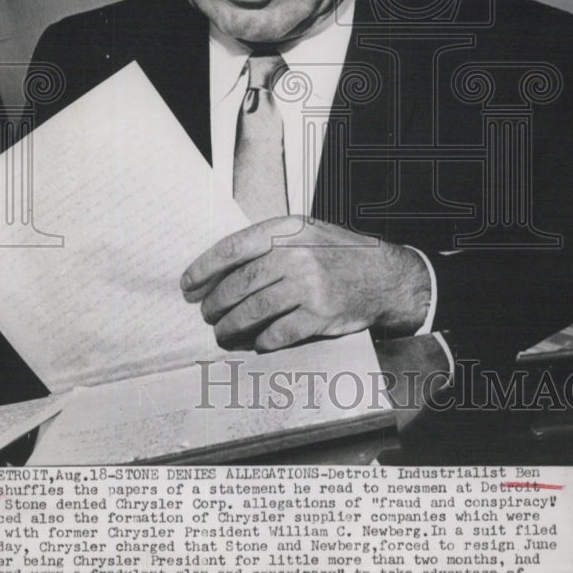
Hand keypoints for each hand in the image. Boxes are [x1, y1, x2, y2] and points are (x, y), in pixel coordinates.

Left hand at [181, 215, 431, 351]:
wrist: (384, 277)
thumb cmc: (337, 255)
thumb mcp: (304, 234)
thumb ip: (267, 245)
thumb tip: (219, 272)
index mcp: (287, 230)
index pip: (233, 248)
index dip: (204, 268)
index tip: (188, 285)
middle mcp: (296, 255)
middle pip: (239, 284)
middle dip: (215, 304)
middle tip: (206, 314)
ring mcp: (309, 286)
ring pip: (253, 312)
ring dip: (231, 327)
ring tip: (222, 333)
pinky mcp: (319, 315)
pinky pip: (277, 334)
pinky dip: (262, 342)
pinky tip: (256, 343)